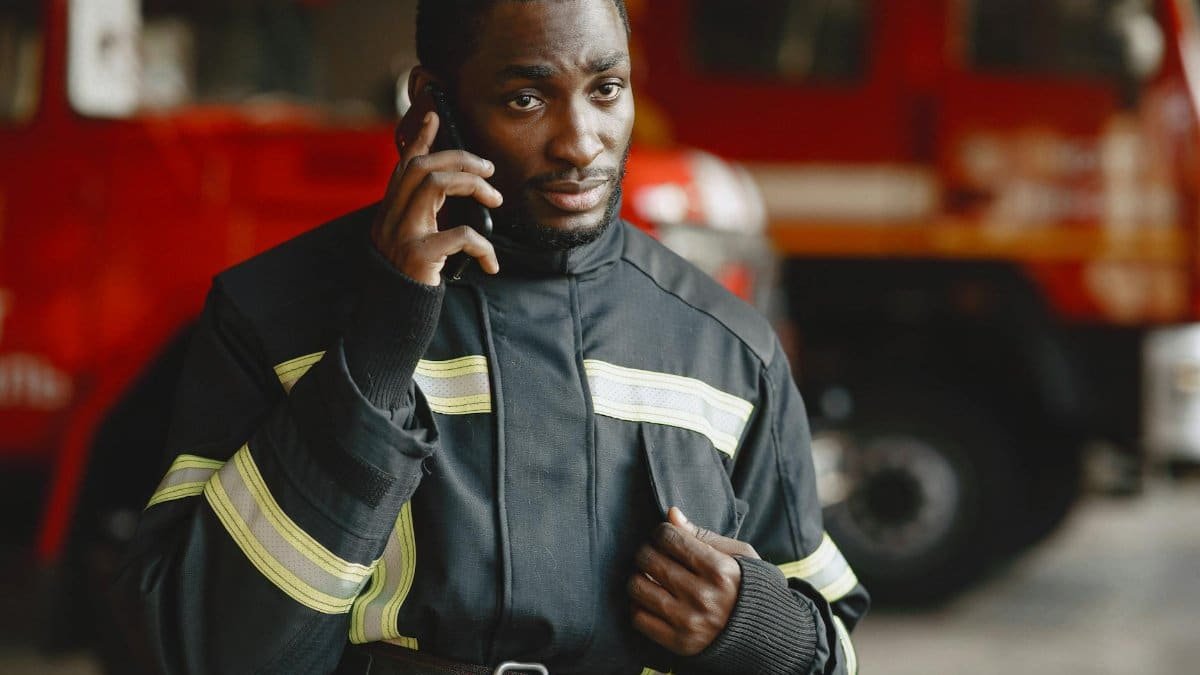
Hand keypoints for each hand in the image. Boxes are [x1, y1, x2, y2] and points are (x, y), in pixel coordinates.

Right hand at [371, 111, 503, 285]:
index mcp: (391, 213)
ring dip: (472, 185)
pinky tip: (490, 263)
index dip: (420, 138)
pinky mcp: (418, 256)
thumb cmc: (411, 283)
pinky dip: (482, 245)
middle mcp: (391, 218)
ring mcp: (402, 234)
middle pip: (422, 167)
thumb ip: (424, 220)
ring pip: (434, 185)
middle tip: (489, 170)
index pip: (404, 166)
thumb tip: (455, 198)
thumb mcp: (413, 244)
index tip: (435, 116)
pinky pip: (458, 234)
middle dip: (460, 159)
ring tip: (495, 201)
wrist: (392, 322)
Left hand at [629, 507, 760, 655]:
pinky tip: (650, 598)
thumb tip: (671, 514)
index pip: (669, 538)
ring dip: (638, 576)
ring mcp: (689, 622)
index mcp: (719, 570)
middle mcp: (702, 597)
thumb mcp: (739, 556)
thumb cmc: (748, 586)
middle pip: (649, 560)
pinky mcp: (678, 642)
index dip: (662, 532)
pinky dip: (638, 605)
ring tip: (649, 576)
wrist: (763, 633)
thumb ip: (703, 535)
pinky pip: (638, 618)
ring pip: (637, 588)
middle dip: (646, 550)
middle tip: (653, 553)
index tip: (665, 536)